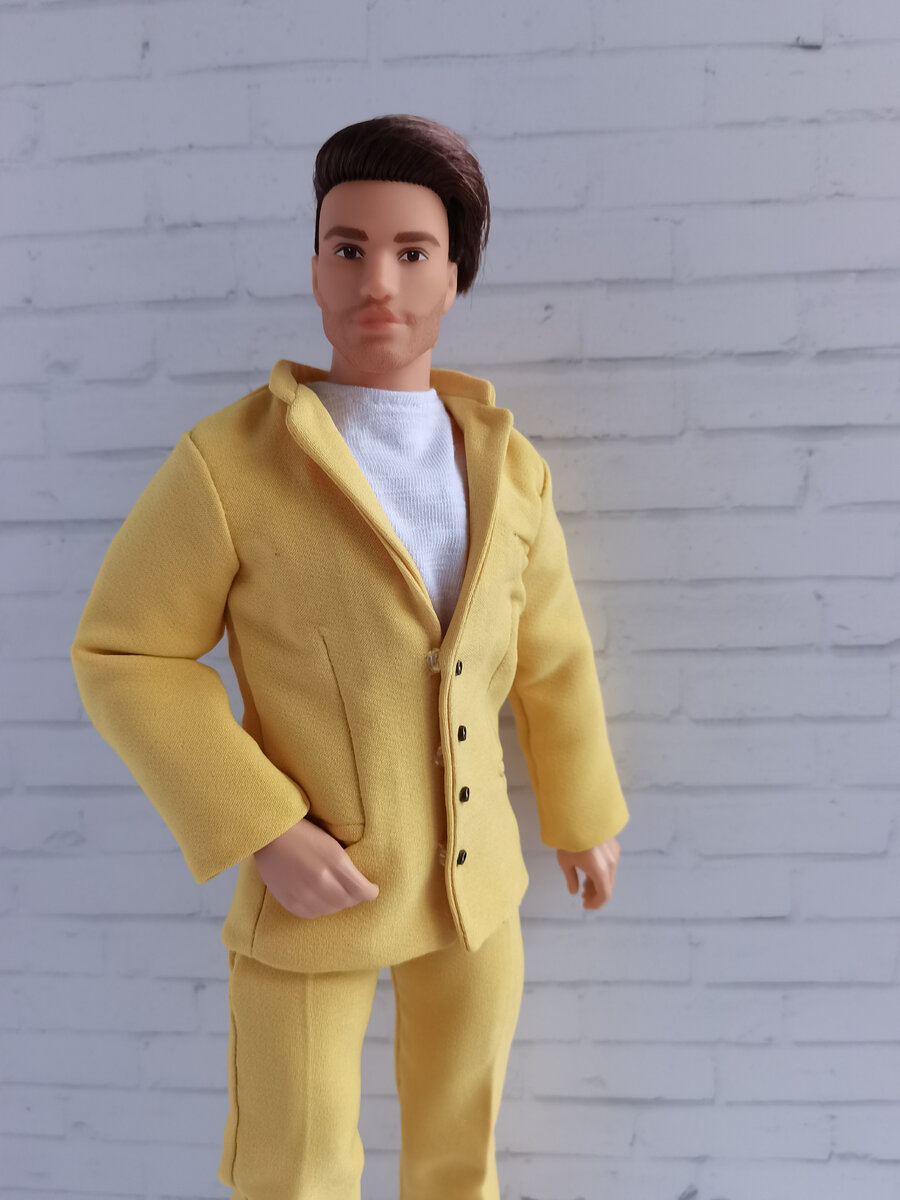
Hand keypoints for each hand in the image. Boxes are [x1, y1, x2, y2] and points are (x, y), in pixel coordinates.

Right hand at [253, 816, 378, 918]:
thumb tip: (360, 886)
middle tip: (352, 891)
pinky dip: (318, 908)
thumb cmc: (305, 833)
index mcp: (336, 862)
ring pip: (331, 910)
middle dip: (353, 897)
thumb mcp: (332, 845)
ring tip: (334, 893)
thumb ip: (347, 867)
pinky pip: (312, 914)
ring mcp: (304, 894)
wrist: (271, 835)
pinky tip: (317, 898)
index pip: (362, 891)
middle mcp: (321, 881)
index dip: (370, 892)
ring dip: (336, 903)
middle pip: (347, 902)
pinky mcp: (290, 901)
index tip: (371, 889)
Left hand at [557, 836, 619, 909]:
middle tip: (583, 896)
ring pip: (609, 875)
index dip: (596, 904)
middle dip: (596, 894)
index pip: (604, 895)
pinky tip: (589, 870)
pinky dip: (601, 872)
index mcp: (600, 871)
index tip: (586, 905)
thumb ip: (571, 879)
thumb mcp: (565, 862)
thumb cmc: (569, 839)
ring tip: (584, 884)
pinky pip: (609, 864)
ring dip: (598, 883)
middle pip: (607, 886)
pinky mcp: (613, 845)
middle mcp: (611, 864)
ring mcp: (614, 854)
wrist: (579, 814)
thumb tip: (575, 891)